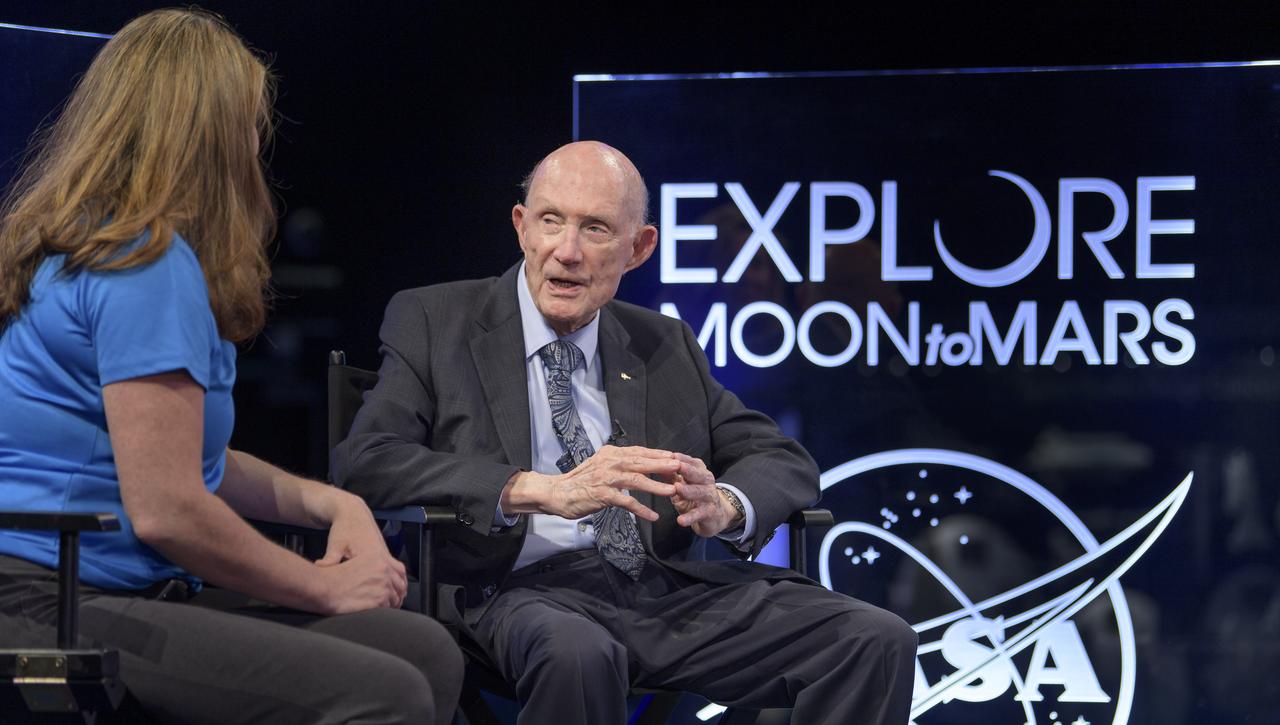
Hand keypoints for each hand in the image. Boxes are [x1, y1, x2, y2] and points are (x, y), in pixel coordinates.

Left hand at [313, 496, 406, 613]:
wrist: (353, 514)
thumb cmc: (343, 529)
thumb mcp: (335, 544)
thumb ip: (330, 558)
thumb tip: (320, 566)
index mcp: (373, 556)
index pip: (384, 583)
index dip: (382, 599)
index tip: (378, 611)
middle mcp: (384, 556)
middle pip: (397, 583)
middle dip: (394, 599)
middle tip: (388, 614)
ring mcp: (387, 555)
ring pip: (401, 577)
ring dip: (399, 591)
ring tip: (394, 606)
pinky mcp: (386, 553)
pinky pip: (399, 570)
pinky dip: (400, 581)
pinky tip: (395, 590)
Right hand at [505, 445, 679, 520]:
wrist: (558, 493)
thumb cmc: (580, 481)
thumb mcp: (600, 465)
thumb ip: (618, 463)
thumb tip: (638, 462)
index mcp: (611, 454)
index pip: (639, 452)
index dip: (658, 454)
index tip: (674, 457)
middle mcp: (610, 462)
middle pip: (641, 462)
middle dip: (663, 465)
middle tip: (680, 467)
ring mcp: (606, 478)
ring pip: (637, 480)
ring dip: (657, 486)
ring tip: (673, 491)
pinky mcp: (603, 495)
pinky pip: (626, 502)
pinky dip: (641, 509)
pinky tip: (653, 516)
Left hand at [671, 453, 739, 536]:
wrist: (715, 515)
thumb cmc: (695, 496)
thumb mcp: (683, 484)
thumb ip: (672, 475)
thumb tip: (656, 463)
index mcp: (701, 472)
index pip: (692, 463)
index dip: (683, 459)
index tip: (671, 455)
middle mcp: (707, 482)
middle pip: (698, 474)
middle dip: (687, 470)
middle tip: (677, 466)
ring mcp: (709, 497)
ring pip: (699, 492)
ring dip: (688, 490)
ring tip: (677, 488)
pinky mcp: (709, 513)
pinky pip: (698, 514)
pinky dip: (689, 517)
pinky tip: (681, 520)